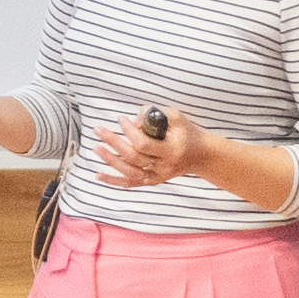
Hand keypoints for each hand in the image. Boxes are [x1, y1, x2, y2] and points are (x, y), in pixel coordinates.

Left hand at [88, 106, 206, 188]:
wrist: (202, 155)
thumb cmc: (188, 133)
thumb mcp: (176, 117)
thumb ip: (155, 114)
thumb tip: (133, 118)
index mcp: (171, 150)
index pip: (144, 144)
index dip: (130, 132)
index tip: (121, 119)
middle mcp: (164, 166)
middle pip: (134, 157)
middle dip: (114, 143)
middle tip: (99, 130)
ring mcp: (157, 176)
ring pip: (130, 172)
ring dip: (111, 160)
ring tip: (97, 148)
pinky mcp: (153, 181)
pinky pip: (131, 183)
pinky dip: (114, 181)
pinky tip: (98, 175)